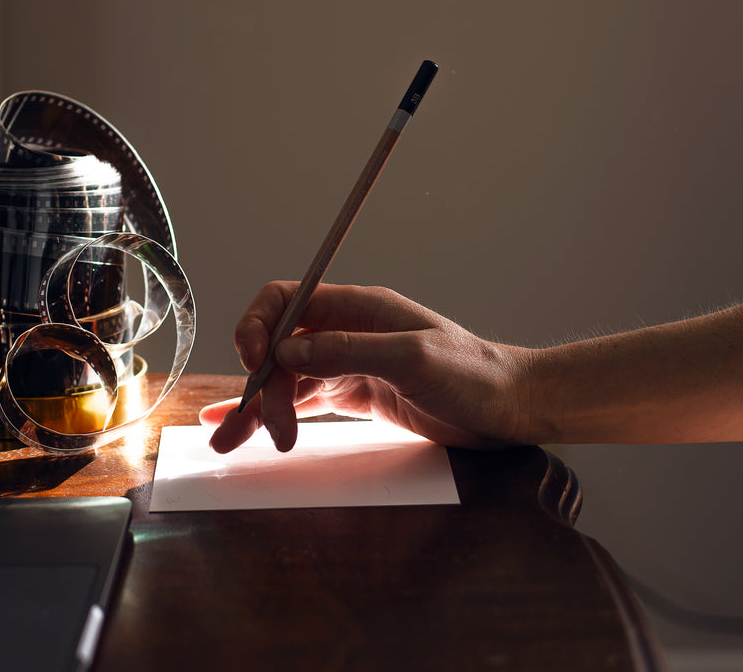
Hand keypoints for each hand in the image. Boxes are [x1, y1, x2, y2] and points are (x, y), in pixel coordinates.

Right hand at [199, 282, 534, 452]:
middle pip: (279, 349)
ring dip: (260, 407)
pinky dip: (277, 413)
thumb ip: (348, 350)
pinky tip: (251, 428)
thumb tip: (286, 352)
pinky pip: (305, 399)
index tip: (253, 364)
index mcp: (357, 307)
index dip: (257, 327)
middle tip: (248, 429)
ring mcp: (350, 362)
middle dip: (257, 386)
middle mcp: (346, 330)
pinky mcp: (357, 393)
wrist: (510, 407)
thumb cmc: (473, 375)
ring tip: (232, 442)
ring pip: (287, 379)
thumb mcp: (411, 358)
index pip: (285, 301)